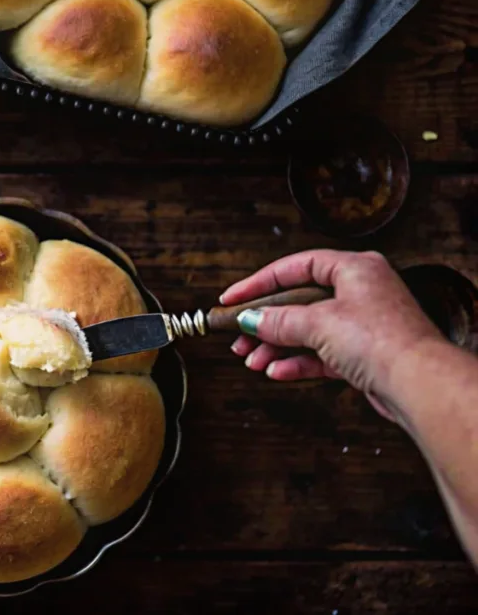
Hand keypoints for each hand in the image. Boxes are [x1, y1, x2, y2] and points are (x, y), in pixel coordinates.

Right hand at [221, 250, 442, 402]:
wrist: (419, 385)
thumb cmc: (381, 341)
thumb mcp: (318, 323)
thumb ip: (278, 320)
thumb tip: (251, 319)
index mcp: (355, 268)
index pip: (297, 266)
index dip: (260, 282)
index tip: (232, 298)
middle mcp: (361, 292)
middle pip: (299, 302)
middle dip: (266, 323)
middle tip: (239, 335)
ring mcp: (363, 325)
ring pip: (308, 331)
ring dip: (277, 347)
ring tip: (252, 360)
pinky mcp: (365, 355)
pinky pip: (321, 354)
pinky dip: (297, 362)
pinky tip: (276, 371)